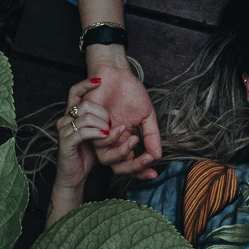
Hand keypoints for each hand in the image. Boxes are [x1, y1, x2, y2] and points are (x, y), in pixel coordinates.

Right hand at [54, 79, 112, 192]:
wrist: (73, 177)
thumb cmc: (85, 156)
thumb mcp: (96, 137)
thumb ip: (102, 125)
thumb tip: (117, 118)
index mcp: (71, 116)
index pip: (74, 92)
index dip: (85, 84)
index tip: (99, 79)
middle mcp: (65, 119)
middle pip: (85, 104)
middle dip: (104, 113)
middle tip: (113, 125)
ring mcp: (64, 130)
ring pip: (87, 117)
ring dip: (104, 125)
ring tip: (112, 133)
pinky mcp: (66, 141)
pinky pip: (84, 131)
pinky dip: (97, 133)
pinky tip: (104, 136)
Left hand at [85, 61, 159, 179]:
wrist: (116, 74)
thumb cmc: (130, 92)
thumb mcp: (147, 115)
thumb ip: (152, 136)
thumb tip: (158, 156)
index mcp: (124, 140)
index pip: (131, 164)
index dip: (142, 172)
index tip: (154, 174)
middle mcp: (111, 141)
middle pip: (118, 167)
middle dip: (134, 167)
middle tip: (147, 159)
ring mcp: (100, 134)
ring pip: (107, 159)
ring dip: (123, 152)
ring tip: (134, 138)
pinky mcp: (90, 126)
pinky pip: (98, 141)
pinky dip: (111, 136)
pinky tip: (121, 125)